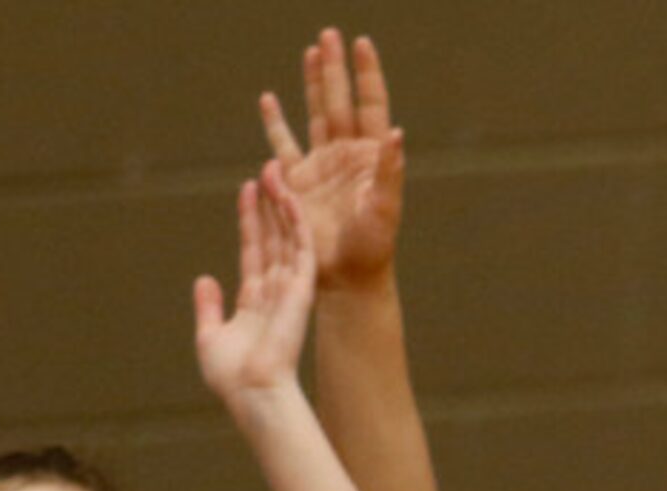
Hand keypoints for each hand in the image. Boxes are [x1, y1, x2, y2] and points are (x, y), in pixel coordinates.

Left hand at [194, 163, 318, 406]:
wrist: (252, 392)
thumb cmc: (232, 376)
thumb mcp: (209, 336)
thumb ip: (208, 307)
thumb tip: (204, 279)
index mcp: (254, 301)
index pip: (253, 250)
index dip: (250, 220)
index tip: (246, 191)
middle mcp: (275, 291)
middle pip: (272, 236)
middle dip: (269, 203)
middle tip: (269, 168)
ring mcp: (289, 289)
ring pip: (288, 237)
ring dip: (283, 204)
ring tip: (276, 171)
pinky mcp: (301, 291)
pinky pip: (301, 250)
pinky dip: (296, 223)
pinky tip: (290, 198)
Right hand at [260, 28, 405, 290]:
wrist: (346, 278)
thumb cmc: (372, 249)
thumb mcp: (385, 210)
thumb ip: (390, 172)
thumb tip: (397, 132)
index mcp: (372, 158)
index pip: (371, 106)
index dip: (367, 75)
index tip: (361, 44)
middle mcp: (347, 156)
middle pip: (340, 101)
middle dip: (335, 69)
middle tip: (329, 34)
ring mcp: (321, 166)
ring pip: (316, 114)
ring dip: (312, 85)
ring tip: (311, 52)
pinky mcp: (297, 182)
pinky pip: (283, 144)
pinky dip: (275, 123)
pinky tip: (269, 99)